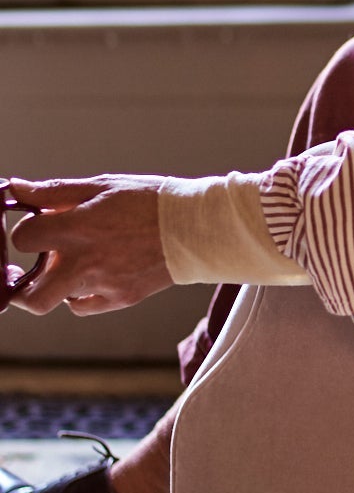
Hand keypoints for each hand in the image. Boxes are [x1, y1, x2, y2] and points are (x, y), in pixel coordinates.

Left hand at [4, 177, 172, 315]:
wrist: (195, 227)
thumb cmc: (150, 201)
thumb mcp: (101, 186)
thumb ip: (54, 191)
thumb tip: (16, 189)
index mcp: (77, 228)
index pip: (24, 239)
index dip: (24, 231)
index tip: (35, 226)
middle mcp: (85, 262)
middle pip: (29, 295)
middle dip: (18, 285)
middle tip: (20, 272)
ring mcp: (102, 285)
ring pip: (54, 302)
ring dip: (49, 287)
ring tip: (60, 270)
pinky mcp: (119, 298)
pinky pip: (82, 306)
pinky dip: (78, 295)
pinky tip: (89, 276)